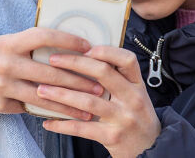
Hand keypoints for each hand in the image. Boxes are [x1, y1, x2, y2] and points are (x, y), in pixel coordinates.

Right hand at [0, 27, 103, 118]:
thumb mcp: (6, 41)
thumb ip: (31, 46)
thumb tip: (67, 51)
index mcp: (10, 42)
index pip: (44, 37)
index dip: (68, 40)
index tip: (88, 46)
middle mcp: (6, 63)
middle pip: (49, 72)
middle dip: (78, 81)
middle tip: (99, 86)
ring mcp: (0, 86)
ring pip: (42, 97)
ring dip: (68, 104)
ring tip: (89, 108)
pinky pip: (27, 109)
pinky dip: (46, 111)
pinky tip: (64, 115)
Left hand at [38, 46, 160, 157]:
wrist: (151, 150)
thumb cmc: (137, 118)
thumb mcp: (135, 94)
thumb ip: (118, 79)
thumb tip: (87, 59)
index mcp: (137, 84)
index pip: (127, 59)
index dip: (105, 51)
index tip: (84, 47)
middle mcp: (132, 98)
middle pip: (103, 73)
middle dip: (75, 63)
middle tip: (53, 60)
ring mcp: (123, 118)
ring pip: (88, 101)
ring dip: (61, 94)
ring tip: (42, 90)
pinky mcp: (112, 137)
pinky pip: (82, 128)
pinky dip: (62, 124)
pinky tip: (49, 122)